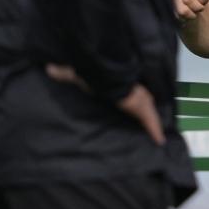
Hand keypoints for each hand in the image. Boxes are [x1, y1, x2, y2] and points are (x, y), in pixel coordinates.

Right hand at [46, 65, 164, 145]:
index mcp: (120, 87)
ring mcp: (142, 102)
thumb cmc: (99, 77)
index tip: (132, 101)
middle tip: (147, 116)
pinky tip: (160, 140)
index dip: (131, 97)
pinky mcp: (145, 111)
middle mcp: (132, 94)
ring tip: (157, 131)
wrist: (114, 80)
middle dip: (144, 108)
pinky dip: (156, 131)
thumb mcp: (78, 75)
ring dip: (152, 121)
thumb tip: (48, 68)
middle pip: (142, 102)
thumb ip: (65, 73)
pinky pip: (152, 123)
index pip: (128, 92)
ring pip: (149, 113)